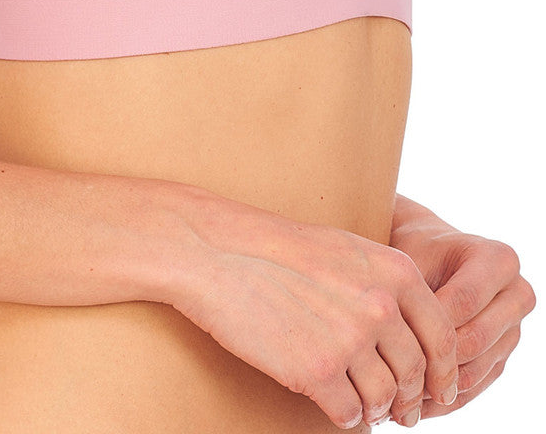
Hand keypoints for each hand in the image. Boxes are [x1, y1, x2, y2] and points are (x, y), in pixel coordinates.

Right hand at [168, 189, 457, 430]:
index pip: (443, 337)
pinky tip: (336, 406)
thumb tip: (415, 338)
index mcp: (395, 272)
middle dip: (412, 400)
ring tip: (366, 409)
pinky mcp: (315, 371)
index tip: (441, 392)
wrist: (219, 252)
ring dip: (378, 411)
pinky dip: (346, 417)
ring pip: (385, 398)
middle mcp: (380, 306)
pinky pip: (349, 414)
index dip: (445, 372)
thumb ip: (387, 288)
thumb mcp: (347, 251)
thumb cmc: (279, 248)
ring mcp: (349, 339)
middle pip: (416, 373)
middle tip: (402, 412)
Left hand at [388, 197, 535, 420]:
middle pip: (476, 339)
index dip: (427, 321)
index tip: (390, 334)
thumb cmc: (413, 250)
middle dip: (432, 358)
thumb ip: (414, 292)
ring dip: (434, 387)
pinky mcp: (500, 358)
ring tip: (393, 392)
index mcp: (499, 260)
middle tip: (390, 370)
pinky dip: (441, 400)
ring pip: (475, 370)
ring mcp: (511, 331)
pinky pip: (474, 389)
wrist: (425, 256)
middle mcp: (516, 296)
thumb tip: (401, 342)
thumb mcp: (412, 257)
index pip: (465, 300)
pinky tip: (410, 403)